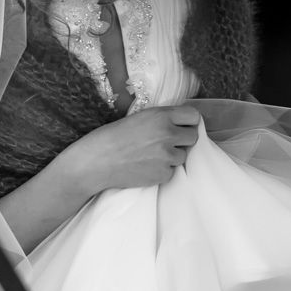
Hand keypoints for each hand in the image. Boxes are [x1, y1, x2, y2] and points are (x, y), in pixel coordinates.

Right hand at [59, 104, 201, 193]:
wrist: (97, 161)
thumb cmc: (112, 137)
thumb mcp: (139, 117)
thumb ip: (161, 119)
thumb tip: (181, 124)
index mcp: (161, 116)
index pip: (193, 116)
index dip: (188, 122)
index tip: (182, 126)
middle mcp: (168, 134)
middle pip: (193, 137)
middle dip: (183, 139)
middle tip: (168, 142)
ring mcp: (167, 156)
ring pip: (183, 156)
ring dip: (173, 156)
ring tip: (151, 155)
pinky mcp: (163, 174)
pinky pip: (172, 171)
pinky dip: (163, 170)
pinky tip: (146, 166)